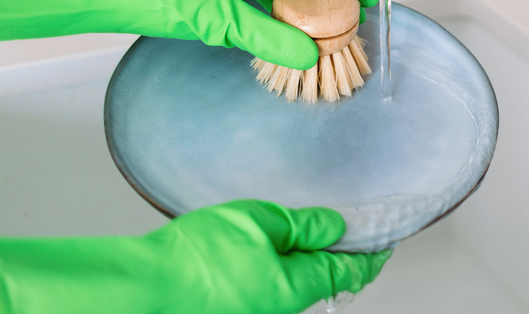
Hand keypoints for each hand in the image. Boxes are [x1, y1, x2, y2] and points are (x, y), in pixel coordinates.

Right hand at [0, 200, 389, 313]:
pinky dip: (275, 266)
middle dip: (335, 255)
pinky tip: (262, 247)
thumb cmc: (197, 257)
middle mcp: (281, 307)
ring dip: (302, 260)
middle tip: (345, 227)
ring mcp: (256, 309)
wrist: (144, 287)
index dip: (371, 254)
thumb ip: (304, 226)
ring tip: (301, 230)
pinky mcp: (234, 306)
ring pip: (292, 284)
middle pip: (322, 280)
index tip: (384, 242)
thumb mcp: (262, 223)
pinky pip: (266, 286)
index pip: (350, 272)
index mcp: (297, 286)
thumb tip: (335, 229)